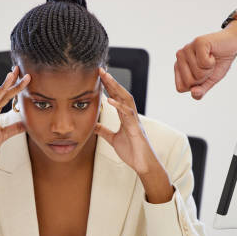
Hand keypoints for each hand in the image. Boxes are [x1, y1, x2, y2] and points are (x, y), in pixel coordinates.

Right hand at [0, 66, 29, 202]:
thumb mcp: (3, 136)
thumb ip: (13, 129)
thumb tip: (26, 123)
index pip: (6, 98)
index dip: (15, 87)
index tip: (24, 77)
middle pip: (1, 95)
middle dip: (11, 82)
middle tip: (20, 70)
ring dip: (2, 88)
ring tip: (10, 76)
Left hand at [95, 69, 172, 202]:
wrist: (143, 165)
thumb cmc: (132, 152)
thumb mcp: (113, 139)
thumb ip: (104, 131)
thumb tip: (94, 124)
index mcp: (126, 117)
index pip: (117, 97)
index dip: (108, 86)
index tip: (99, 76)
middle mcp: (131, 116)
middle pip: (122, 93)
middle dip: (112, 81)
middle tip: (101, 70)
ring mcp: (135, 121)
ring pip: (127, 99)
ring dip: (116, 88)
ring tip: (106, 78)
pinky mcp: (136, 129)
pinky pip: (128, 115)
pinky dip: (120, 107)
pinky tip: (111, 100)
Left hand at [174, 21, 236, 99]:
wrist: (232, 45)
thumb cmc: (218, 63)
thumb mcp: (209, 81)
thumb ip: (200, 91)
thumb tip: (193, 93)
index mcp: (178, 67)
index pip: (180, 88)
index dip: (195, 86)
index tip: (202, 74)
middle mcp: (179, 57)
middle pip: (189, 82)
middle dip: (204, 77)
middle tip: (208, 66)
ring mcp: (187, 48)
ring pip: (197, 73)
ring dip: (209, 69)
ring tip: (211, 59)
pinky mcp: (198, 42)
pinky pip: (204, 63)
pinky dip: (212, 62)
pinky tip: (212, 53)